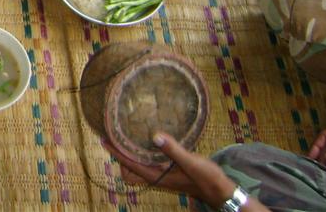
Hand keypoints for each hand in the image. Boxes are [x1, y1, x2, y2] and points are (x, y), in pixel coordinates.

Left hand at [104, 133, 241, 209]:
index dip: (116, 152)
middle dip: (120, 153)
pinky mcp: (171, 171)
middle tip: (112, 135)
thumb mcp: (190, 162)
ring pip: (141, 163)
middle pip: (131, 166)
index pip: (130, 164)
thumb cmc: (207, 178)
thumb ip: (173, 150)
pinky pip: (152, 161)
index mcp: (157, 176)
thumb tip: (154, 136)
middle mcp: (157, 176)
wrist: (222, 190)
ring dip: (132, 151)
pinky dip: (145, 151)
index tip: (104, 140)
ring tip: (124, 135)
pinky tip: (148, 140)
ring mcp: (164, 174)